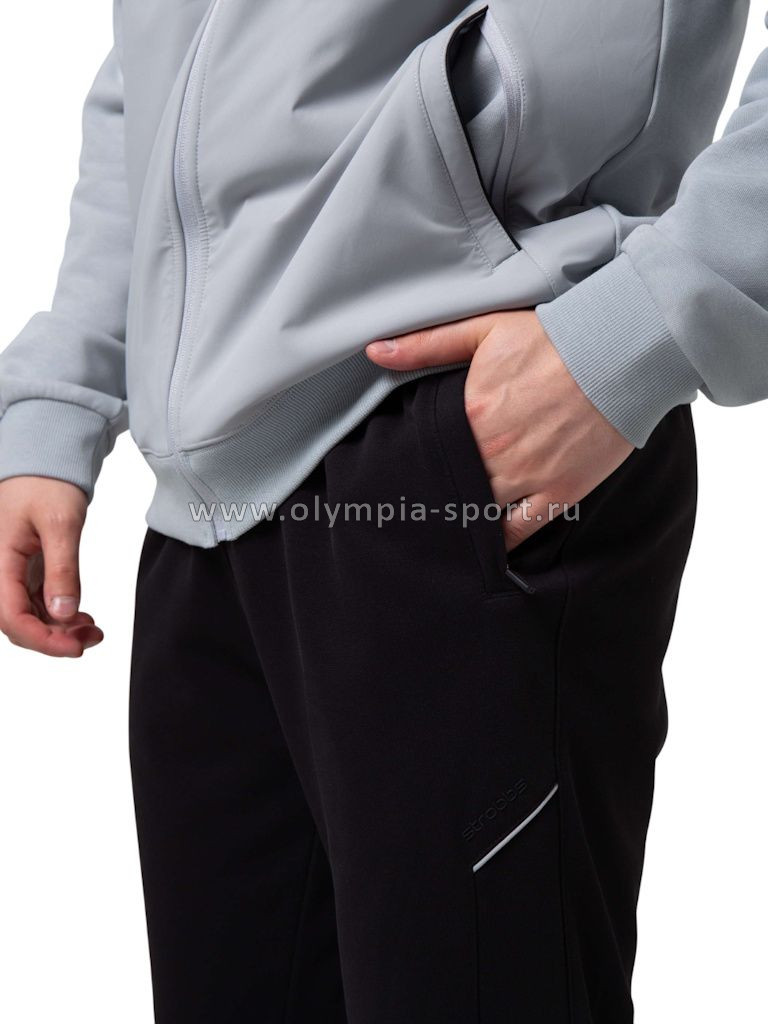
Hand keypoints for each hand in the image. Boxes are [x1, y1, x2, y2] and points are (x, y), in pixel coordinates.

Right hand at [0, 477, 102, 656]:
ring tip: (93, 630)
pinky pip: (34, 604)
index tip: (76, 648)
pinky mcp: (22, 571)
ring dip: (59, 630)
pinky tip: (82, 618)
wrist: (43, 462)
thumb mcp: (62, 524)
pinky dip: (58, 615)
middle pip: (17, 624)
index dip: (43, 640)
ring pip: (27, 617)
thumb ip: (63, 570)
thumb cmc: (47, 484)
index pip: (11, 618)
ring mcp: (9, 573)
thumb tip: (64, 613)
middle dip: (54, 639)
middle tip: (92, 638)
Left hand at [367, 310, 633, 548]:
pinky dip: (500, 541)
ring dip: (461, 520)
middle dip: (434, 494)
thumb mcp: (484, 331)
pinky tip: (484, 546)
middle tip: (418, 506)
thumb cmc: (553, 337)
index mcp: (471, 414)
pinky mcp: (561, 492)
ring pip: (479, 513)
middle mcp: (495, 452)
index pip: (426, 453)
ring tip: (445, 527)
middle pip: (450, 486)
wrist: (620, 349)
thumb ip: (427, 345)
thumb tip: (375, 351)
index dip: (412, 466)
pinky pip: (521, 530)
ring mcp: (529, 475)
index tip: (400, 475)